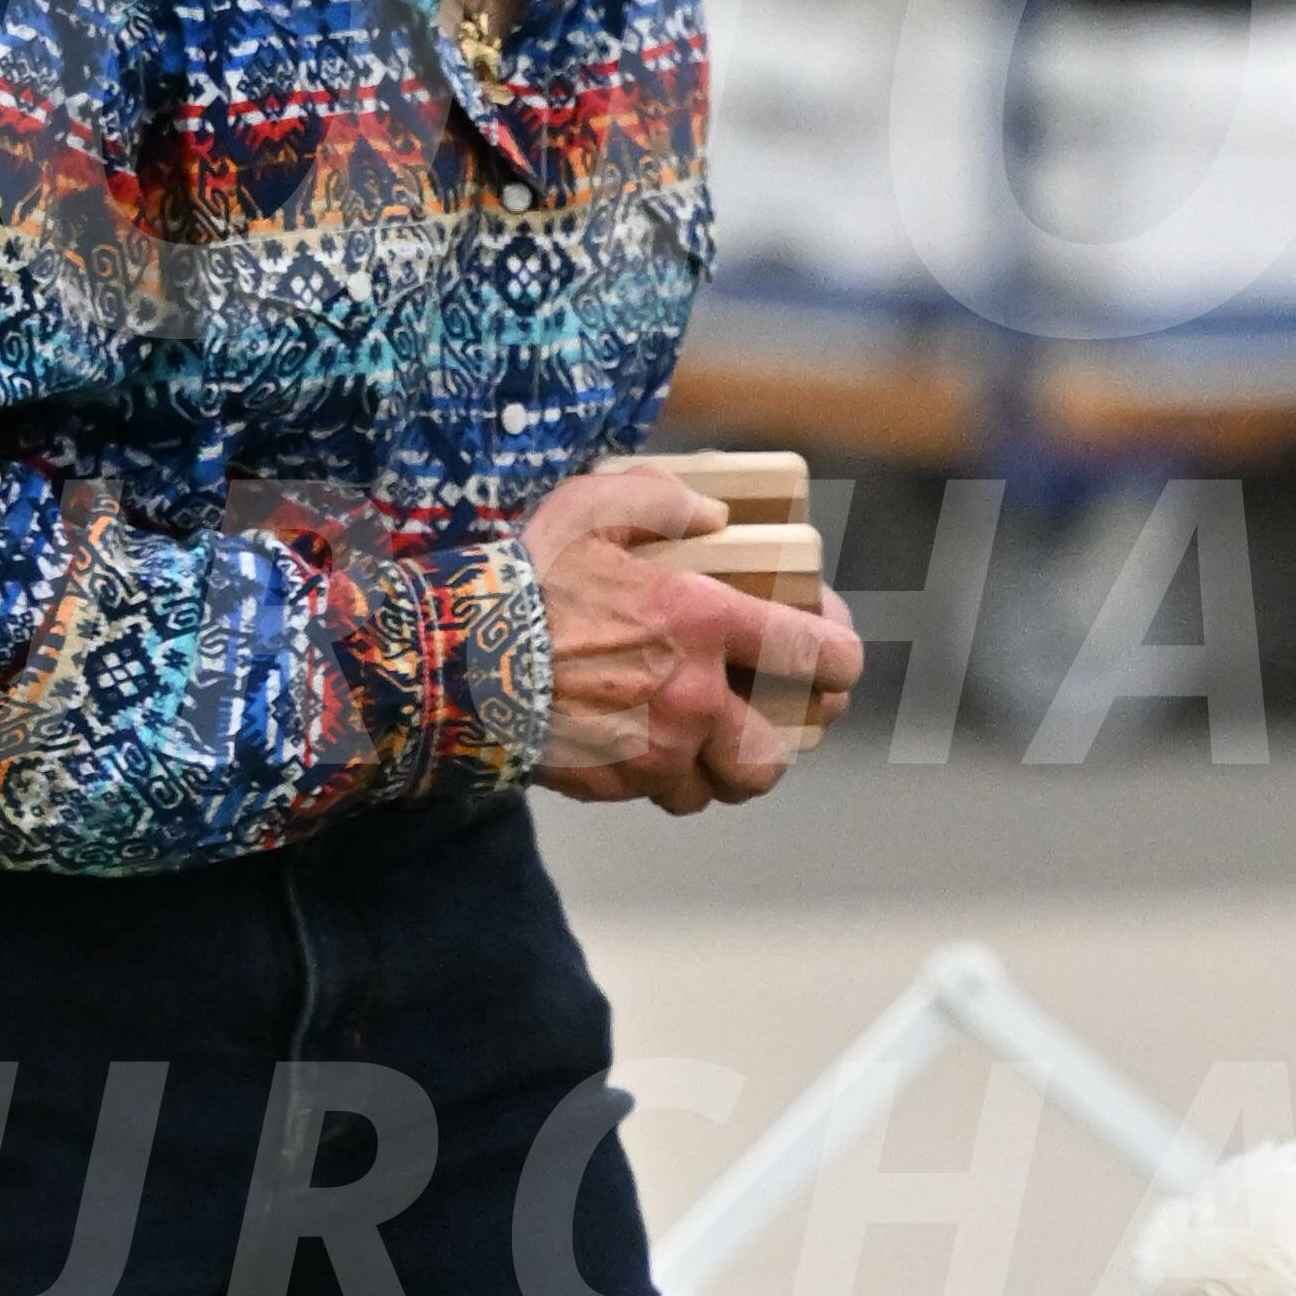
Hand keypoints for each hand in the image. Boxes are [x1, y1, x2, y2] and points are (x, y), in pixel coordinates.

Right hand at [521, 456, 863, 811]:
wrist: (454, 652)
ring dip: (717, 769)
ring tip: (706, 742)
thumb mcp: (598, 506)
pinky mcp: (613, 782)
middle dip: (781, 741)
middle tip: (770, 717)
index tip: (833, 657)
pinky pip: (656, 794)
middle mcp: (692, 697)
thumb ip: (666, 501)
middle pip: (773, 754)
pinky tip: (643, 747)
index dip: (841, 660)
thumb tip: (715, 514)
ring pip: (716, 788)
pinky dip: (659, 778)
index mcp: (703, 622)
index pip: (817, 657)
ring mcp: (653, 750)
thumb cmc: (528, 575)